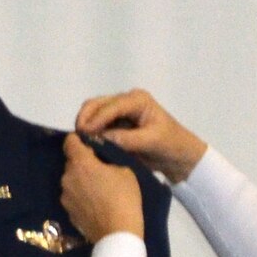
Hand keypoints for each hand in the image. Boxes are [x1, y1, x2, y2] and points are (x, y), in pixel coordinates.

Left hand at [61, 134, 144, 242]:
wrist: (117, 233)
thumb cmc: (124, 198)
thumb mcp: (125, 170)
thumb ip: (108, 160)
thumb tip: (100, 161)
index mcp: (80, 163)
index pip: (70, 142)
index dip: (78, 140)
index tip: (88, 144)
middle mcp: (67, 177)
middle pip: (71, 162)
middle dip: (83, 163)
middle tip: (100, 169)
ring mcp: (65, 196)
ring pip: (71, 181)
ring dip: (81, 181)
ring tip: (98, 189)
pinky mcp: (67, 212)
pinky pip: (73, 197)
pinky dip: (81, 196)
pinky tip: (94, 204)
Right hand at [73, 90, 206, 183]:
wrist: (179, 156)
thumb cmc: (170, 145)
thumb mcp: (151, 141)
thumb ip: (126, 139)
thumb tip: (101, 138)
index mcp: (137, 100)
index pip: (111, 105)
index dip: (97, 118)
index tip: (85, 133)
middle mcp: (125, 101)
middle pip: (96, 104)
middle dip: (85, 118)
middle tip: (78, 138)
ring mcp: (118, 112)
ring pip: (92, 112)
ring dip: (85, 125)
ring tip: (80, 142)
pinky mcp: (114, 124)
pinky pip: (96, 125)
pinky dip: (89, 132)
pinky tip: (85, 143)